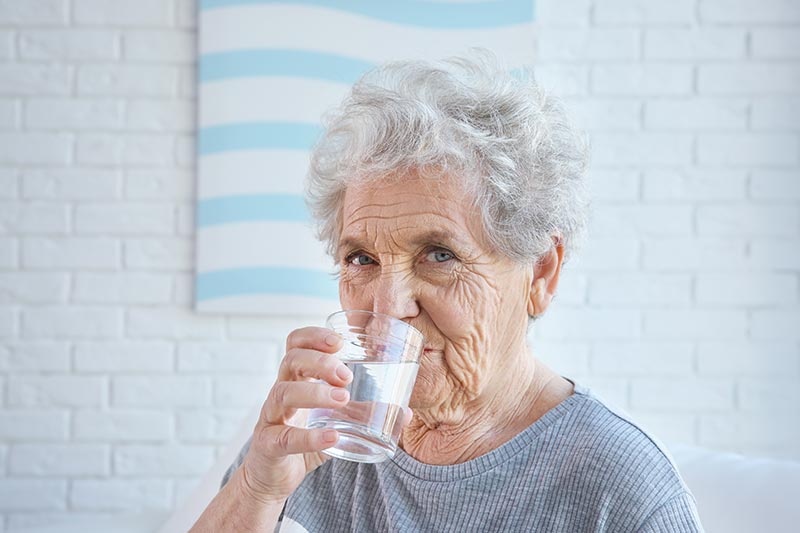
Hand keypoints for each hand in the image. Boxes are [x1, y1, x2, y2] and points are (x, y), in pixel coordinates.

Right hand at [238, 326, 352, 503]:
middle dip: (320, 362)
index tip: (339, 341)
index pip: (296, 344)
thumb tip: (406, 411)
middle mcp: (280, 392)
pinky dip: (309, 437)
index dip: (314, 336)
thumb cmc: (303, 441)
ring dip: (315, 392)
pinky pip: (284, 437)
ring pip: (283, 392)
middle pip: (291, 361)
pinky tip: (331, 437)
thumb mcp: (335, 423)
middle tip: (347, 376)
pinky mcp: (267, 445)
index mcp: (296, 380)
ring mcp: (270, 417)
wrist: (272, 479)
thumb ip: (363, 414)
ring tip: (342, 399)